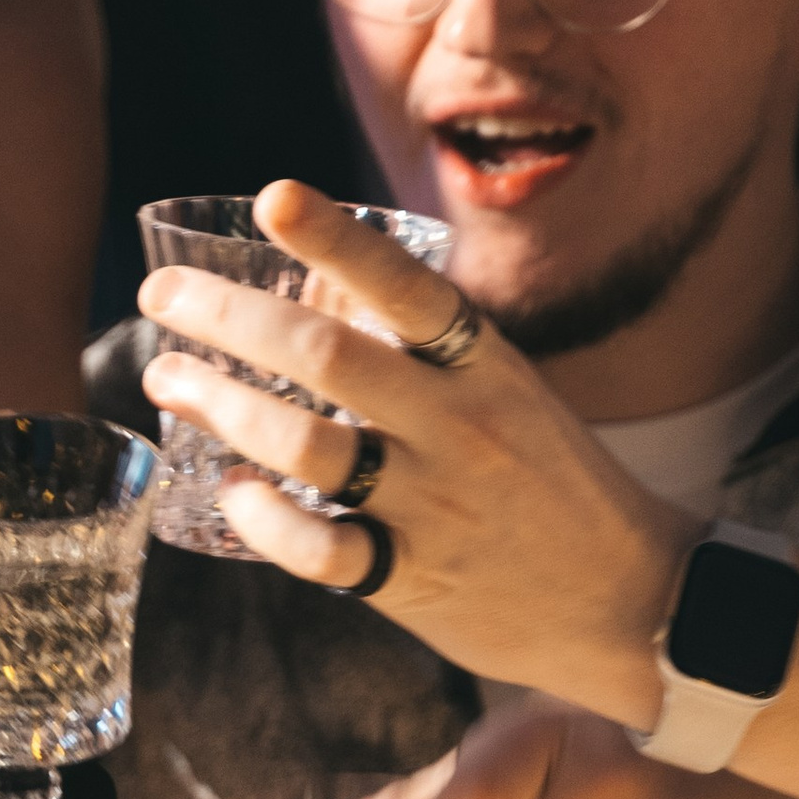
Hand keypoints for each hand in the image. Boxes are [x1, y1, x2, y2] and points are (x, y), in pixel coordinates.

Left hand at [136, 182, 691, 726]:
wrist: (636, 601)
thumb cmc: (552, 486)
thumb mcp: (509, 397)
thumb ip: (427, 360)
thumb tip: (315, 305)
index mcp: (487, 367)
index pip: (408, 287)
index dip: (338, 239)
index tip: (273, 198)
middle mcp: (460, 425)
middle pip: (326, 355)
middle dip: (228, 319)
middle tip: (162, 300)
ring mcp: (436, 504)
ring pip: (307, 443)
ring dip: (222, 406)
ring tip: (170, 380)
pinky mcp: (416, 579)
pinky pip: (321, 548)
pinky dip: (262, 519)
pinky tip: (229, 491)